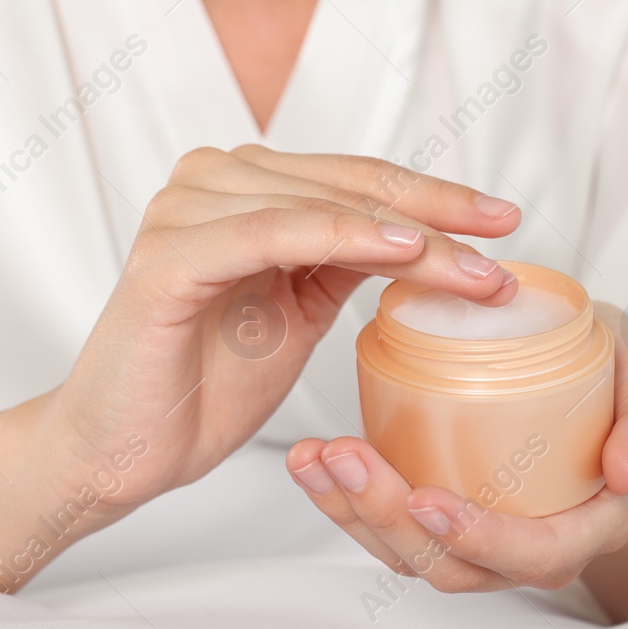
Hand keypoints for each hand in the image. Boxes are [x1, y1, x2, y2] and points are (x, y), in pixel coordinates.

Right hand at [43, 145, 522, 512]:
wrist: (124, 449)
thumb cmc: (207, 380)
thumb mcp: (300, 307)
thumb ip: (348, 259)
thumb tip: (431, 238)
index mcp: (243, 185)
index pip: (357, 179)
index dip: (435, 195)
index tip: (503, 219)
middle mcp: (210, 180)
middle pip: (349, 185)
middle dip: (436, 213)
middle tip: (503, 238)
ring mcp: (184, 211)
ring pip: (323, 207)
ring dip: (407, 235)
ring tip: (473, 268)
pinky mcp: (168, 257)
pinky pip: (272, 233)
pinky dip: (340, 236)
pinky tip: (401, 252)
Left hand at [286, 303, 627, 591]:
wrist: (599, 387)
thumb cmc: (622, 384)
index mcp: (585, 524)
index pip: (533, 552)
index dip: (478, 536)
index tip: (427, 498)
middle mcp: (526, 545)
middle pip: (453, 564)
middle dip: (389, 518)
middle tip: (343, 456)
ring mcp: (478, 536)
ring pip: (410, 552)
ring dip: (353, 511)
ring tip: (313, 456)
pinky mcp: (440, 512)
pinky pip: (388, 525)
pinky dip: (343, 498)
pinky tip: (310, 457)